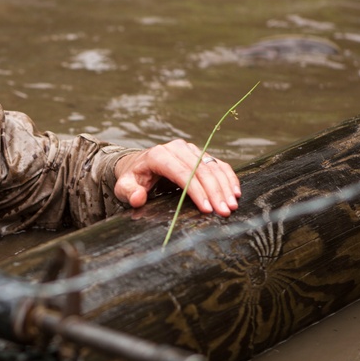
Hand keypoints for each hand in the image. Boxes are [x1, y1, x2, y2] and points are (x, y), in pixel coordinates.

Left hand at [114, 139, 240, 215]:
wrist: (139, 165)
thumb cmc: (133, 178)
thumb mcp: (124, 186)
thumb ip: (128, 192)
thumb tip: (138, 198)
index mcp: (159, 155)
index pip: (182, 172)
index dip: (196, 191)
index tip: (206, 209)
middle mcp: (177, 149)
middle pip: (201, 170)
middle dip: (214, 192)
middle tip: (224, 211)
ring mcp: (191, 150)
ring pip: (213, 167)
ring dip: (225, 187)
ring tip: (232, 206)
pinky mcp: (200, 155)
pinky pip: (219, 165)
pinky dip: (229, 178)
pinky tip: (235, 193)